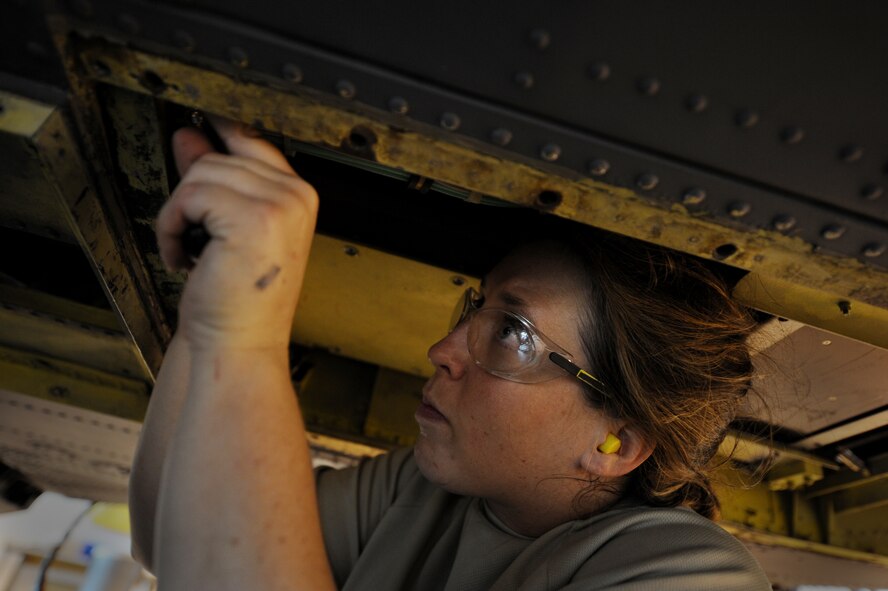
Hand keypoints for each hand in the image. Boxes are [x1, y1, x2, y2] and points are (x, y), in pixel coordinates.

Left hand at [156, 118, 318, 350]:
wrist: (240, 344)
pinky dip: (172, 227)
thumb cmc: (237, 300)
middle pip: (218, 158)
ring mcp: (280, 205)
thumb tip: (189, 136)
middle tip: (192, 240)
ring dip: (179, 215)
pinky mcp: (253, 217)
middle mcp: (296, 196)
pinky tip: (184, 256)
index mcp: (298, 197)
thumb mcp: (224, 229)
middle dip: (190, 198)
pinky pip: (189, 196)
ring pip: (201, 174)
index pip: (252, 141)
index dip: (222, 128)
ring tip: (189, 251)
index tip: (200, 116)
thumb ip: (214, 180)